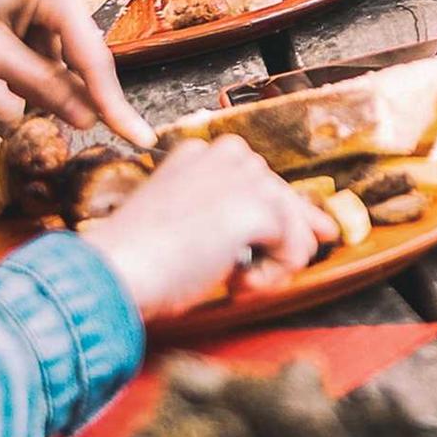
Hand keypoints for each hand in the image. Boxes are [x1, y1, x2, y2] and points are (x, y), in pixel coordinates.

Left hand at [0, 0, 149, 145]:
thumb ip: (43, 87)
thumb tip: (88, 119)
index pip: (94, 57)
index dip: (115, 103)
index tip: (139, 140)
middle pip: (80, 56)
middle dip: (72, 95)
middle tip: (74, 136)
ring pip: (56, 57)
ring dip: (41, 85)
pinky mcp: (17, 6)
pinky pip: (36, 49)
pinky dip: (25, 73)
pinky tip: (0, 79)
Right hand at [77, 134, 325, 317]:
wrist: (115, 272)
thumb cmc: (142, 261)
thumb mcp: (190, 225)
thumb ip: (242, 217)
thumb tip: (322, 227)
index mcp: (202, 154)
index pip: (262, 183)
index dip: (270, 224)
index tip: (255, 253)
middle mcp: (226, 155)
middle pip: (286, 202)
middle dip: (271, 246)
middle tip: (237, 275)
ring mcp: (243, 177)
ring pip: (296, 227)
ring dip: (272, 265)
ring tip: (233, 280)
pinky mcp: (255, 206)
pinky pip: (296, 249)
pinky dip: (272, 276)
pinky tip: (237, 282)